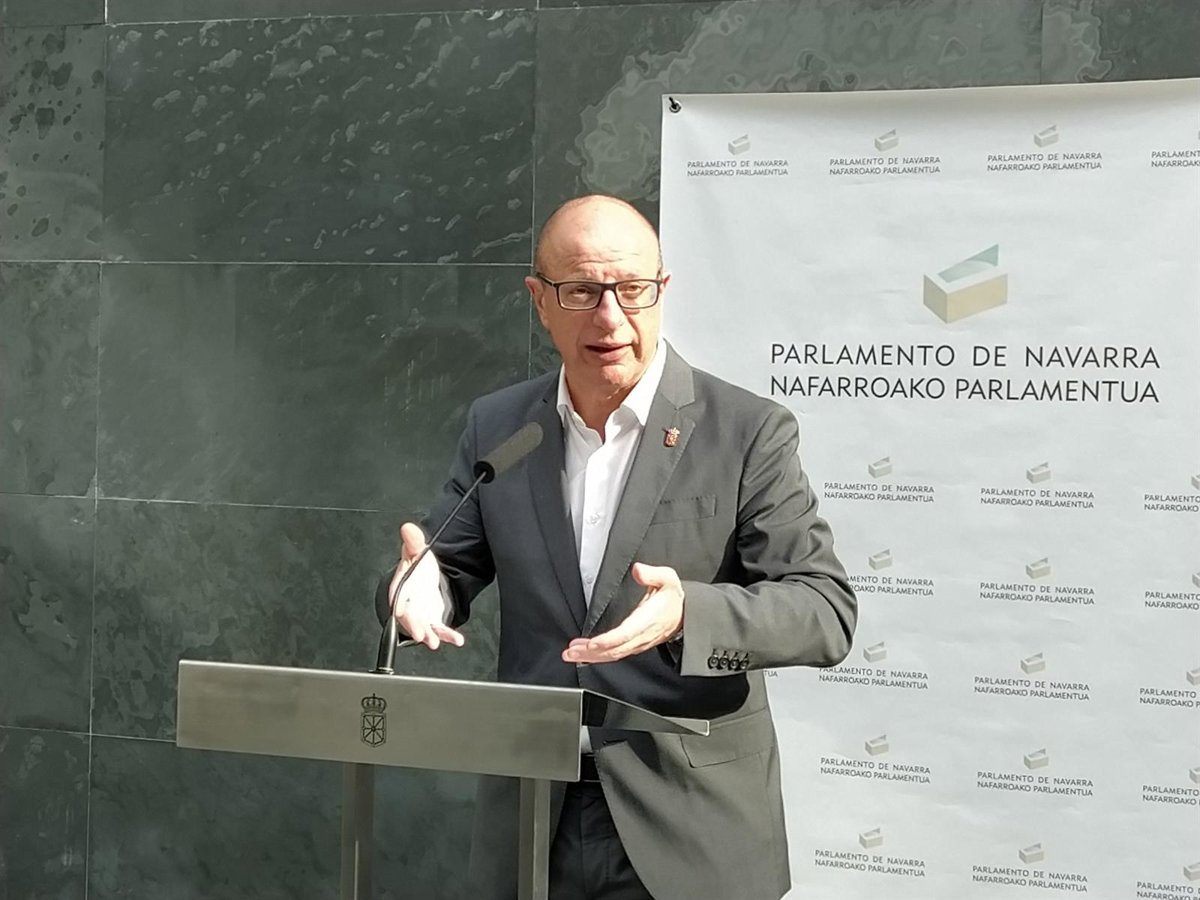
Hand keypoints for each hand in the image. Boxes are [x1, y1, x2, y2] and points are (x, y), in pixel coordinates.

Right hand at [388, 522, 464, 650]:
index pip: (397, 595)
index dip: (397, 602)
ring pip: (423, 628)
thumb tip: (408, 527)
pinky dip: (448, 636)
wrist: (424, 580)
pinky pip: (440, 630)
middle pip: (409, 617)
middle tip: (419, 633)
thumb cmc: (416, 569)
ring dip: (429, 636)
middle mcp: (409, 605)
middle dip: (413, 626)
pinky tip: (457, 640)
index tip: (398, 609)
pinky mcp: (432, 622)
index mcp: (401, 588)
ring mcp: (420, 616)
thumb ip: (413, 541)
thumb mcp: (416, 552)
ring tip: (434, 643)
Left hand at [562, 563, 683, 663]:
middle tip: (570, 652)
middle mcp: (641, 635)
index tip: (591, 643)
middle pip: (614, 649)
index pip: (625, 634)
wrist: (685, 615)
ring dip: (592, 656)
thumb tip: (637, 570)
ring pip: (613, 654)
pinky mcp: (635, 646)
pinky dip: (599, 657)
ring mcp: (638, 643)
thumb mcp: (668, 579)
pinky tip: (587, 654)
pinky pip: (616, 654)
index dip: (608, 641)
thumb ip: (653, 574)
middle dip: (591, 652)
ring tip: (572, 654)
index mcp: (648, 620)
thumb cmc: (673, 598)